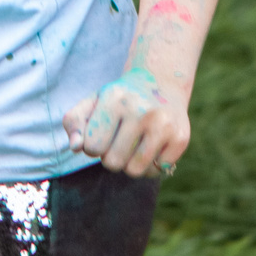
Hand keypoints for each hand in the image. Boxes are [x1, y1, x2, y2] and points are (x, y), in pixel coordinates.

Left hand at [61, 65, 188, 178]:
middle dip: (111, 157)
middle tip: (119, 139)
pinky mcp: (181, 138)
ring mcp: (163, 124)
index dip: (93, 146)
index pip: (92, 147)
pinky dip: (151, 164)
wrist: (160, 84)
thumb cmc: (119, 100)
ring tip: (134, 144)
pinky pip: (157, 171)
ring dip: (130, 163)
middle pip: (113, 163)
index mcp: (115, 98)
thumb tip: (75, 147)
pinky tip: (153, 145)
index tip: (102, 133)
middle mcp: (141, 110)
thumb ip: (74, 123)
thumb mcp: (93, 102)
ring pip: (135, 171)